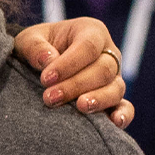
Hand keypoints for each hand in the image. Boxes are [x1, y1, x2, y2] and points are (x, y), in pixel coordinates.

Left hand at [14, 17, 135, 127]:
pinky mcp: (113, 98)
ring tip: (80, 108)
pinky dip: (123, 114)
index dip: (69, 64)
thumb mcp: (29, 39)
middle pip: (103, 70)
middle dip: (76, 85)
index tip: (46, 78)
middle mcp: (108, 53)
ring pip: (115, 88)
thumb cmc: (37, 47)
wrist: (39, 62)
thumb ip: (35, 47)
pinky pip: (125, 106)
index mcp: (91, 32)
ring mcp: (113, 77)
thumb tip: (48, 60)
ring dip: (98, 100)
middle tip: (50, 98)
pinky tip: (114, 123)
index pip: (88, 46)